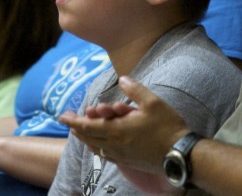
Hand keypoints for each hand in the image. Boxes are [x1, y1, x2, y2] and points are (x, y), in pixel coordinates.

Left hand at [58, 76, 188, 173]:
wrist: (179, 154)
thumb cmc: (167, 127)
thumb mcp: (152, 102)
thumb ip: (134, 89)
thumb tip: (122, 79)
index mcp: (117, 130)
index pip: (87, 126)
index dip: (73, 121)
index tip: (62, 116)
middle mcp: (114, 145)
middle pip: (88, 138)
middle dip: (77, 128)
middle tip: (69, 121)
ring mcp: (121, 155)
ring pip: (96, 148)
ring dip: (86, 139)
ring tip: (81, 132)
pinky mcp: (128, 161)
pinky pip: (106, 156)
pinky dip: (97, 148)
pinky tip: (98, 146)